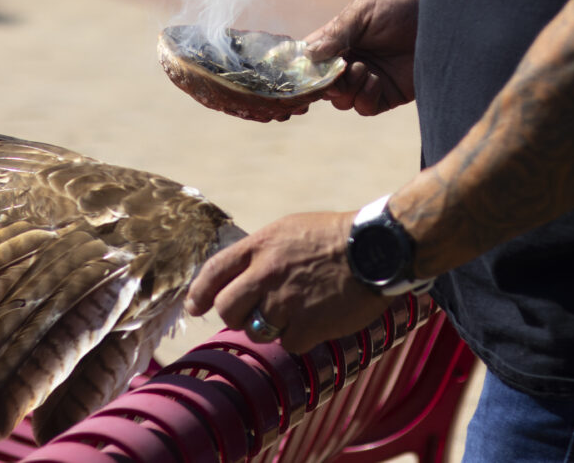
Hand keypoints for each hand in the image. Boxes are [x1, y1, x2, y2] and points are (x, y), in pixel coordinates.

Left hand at [184, 211, 391, 353]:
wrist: (377, 249)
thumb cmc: (335, 237)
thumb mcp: (290, 230)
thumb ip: (261, 253)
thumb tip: (237, 279)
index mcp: (261, 246)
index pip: (215, 271)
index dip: (200, 292)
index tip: (196, 306)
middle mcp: (267, 273)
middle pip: (228, 309)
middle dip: (235, 316)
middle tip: (251, 315)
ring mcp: (286, 301)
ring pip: (257, 330)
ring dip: (272, 326)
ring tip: (297, 310)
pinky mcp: (307, 325)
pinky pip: (290, 343)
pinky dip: (302, 336)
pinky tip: (319, 318)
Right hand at [304, 0, 418, 115]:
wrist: (437, 24)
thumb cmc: (398, 11)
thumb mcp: (362, 12)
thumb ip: (336, 34)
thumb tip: (310, 55)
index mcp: (338, 43)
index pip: (311, 61)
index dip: (305, 68)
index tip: (306, 69)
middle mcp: (349, 64)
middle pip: (322, 86)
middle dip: (325, 83)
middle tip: (335, 74)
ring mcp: (366, 82)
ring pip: (340, 101)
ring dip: (346, 88)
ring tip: (362, 69)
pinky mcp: (385, 97)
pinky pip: (364, 107)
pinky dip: (364, 96)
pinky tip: (375, 80)